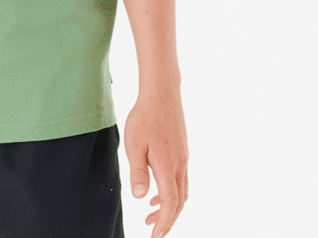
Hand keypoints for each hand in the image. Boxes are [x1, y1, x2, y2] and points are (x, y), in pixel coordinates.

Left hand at [123, 86, 188, 237]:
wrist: (162, 94)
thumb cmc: (145, 117)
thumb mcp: (134, 144)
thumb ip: (138, 172)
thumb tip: (140, 197)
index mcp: (167, 167)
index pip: (169, 205)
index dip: (163, 223)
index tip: (154, 236)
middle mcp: (180, 166)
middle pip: (178, 203)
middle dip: (167, 220)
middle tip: (153, 231)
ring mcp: (183, 158)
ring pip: (181, 192)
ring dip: (169, 207)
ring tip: (151, 214)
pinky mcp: (182, 151)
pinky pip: (180, 180)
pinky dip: (171, 192)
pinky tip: (157, 189)